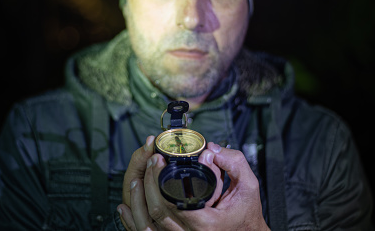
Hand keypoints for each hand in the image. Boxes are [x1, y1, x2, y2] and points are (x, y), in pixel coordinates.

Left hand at [118, 142, 269, 230]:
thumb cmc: (247, 213)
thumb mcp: (248, 185)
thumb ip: (233, 162)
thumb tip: (209, 150)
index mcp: (207, 223)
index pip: (173, 202)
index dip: (159, 178)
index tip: (158, 159)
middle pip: (158, 212)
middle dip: (148, 182)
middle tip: (150, 162)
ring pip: (149, 224)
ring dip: (138, 200)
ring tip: (138, 179)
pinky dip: (133, 221)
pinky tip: (126, 208)